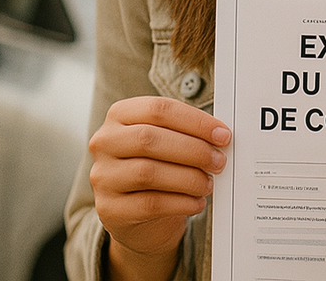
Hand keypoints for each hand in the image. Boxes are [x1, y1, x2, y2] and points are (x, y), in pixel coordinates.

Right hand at [87, 96, 230, 279]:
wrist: (135, 216)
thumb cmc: (157, 169)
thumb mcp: (165, 143)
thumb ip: (184, 134)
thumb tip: (220, 136)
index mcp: (119, 115)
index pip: (158, 109)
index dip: (194, 121)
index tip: (222, 134)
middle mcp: (104, 142)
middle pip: (150, 138)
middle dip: (193, 150)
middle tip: (219, 161)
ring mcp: (102, 176)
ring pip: (148, 172)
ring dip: (188, 178)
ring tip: (208, 183)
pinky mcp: (109, 209)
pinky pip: (150, 204)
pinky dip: (181, 202)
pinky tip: (196, 202)